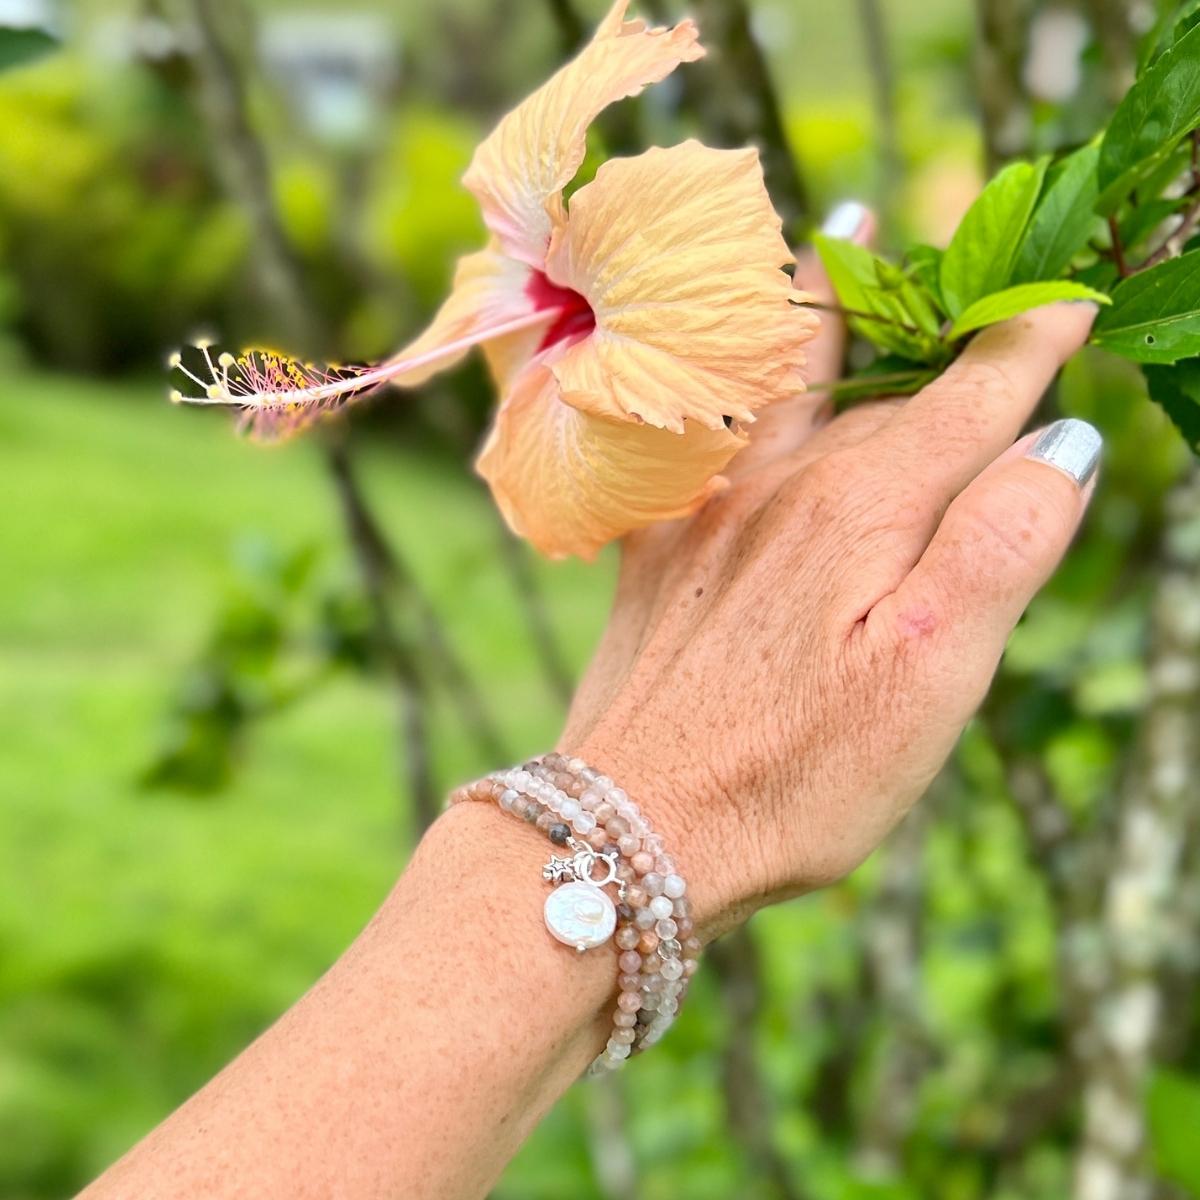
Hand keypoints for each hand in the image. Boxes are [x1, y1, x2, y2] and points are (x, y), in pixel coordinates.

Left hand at [560, 209, 1099, 939]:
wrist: (637, 818)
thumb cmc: (797, 769)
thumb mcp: (931, 675)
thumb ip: (999, 545)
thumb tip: (1057, 441)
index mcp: (866, 509)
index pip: (971, 400)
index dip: (1028, 348)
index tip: (1070, 301)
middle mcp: (786, 483)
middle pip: (889, 390)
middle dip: (951, 333)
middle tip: (991, 276)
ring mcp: (713, 505)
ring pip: (785, 375)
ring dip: (827, 301)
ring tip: (847, 234)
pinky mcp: (660, 541)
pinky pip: (701, 423)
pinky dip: (730, 370)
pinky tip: (731, 356)